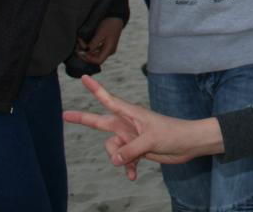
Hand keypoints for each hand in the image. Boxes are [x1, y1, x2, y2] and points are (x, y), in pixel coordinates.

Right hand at [63, 76, 223, 179]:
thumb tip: (113, 160)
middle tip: (64, 114)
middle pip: (100, 123)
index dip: (95, 89)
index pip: (108, 100)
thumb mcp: (150, 141)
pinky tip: (133, 176)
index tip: (84, 77)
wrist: (188, 144)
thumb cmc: (173, 134)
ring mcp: (131, 137)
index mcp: (131, 114)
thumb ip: (130, 150)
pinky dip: (127, 168)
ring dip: (119, 159)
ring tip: (133, 163)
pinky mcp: (137, 150)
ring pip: (112, 149)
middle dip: (83, 119)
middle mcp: (127, 124)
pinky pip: (123, 160)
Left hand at [75, 17, 123, 65]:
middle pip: (95, 58)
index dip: (88, 58)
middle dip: (85, 53)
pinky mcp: (104, 44)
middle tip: (77, 46)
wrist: (116, 16)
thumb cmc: (109, 24)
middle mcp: (109, 51)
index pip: (98, 61)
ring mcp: (107, 47)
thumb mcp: (100, 34)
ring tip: (79, 42)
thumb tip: (85, 52)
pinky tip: (83, 41)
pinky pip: (95, 48)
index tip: (81, 51)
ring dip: (86, 49)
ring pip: (94, 53)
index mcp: (109, 50)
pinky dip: (89, 46)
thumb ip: (93, 44)